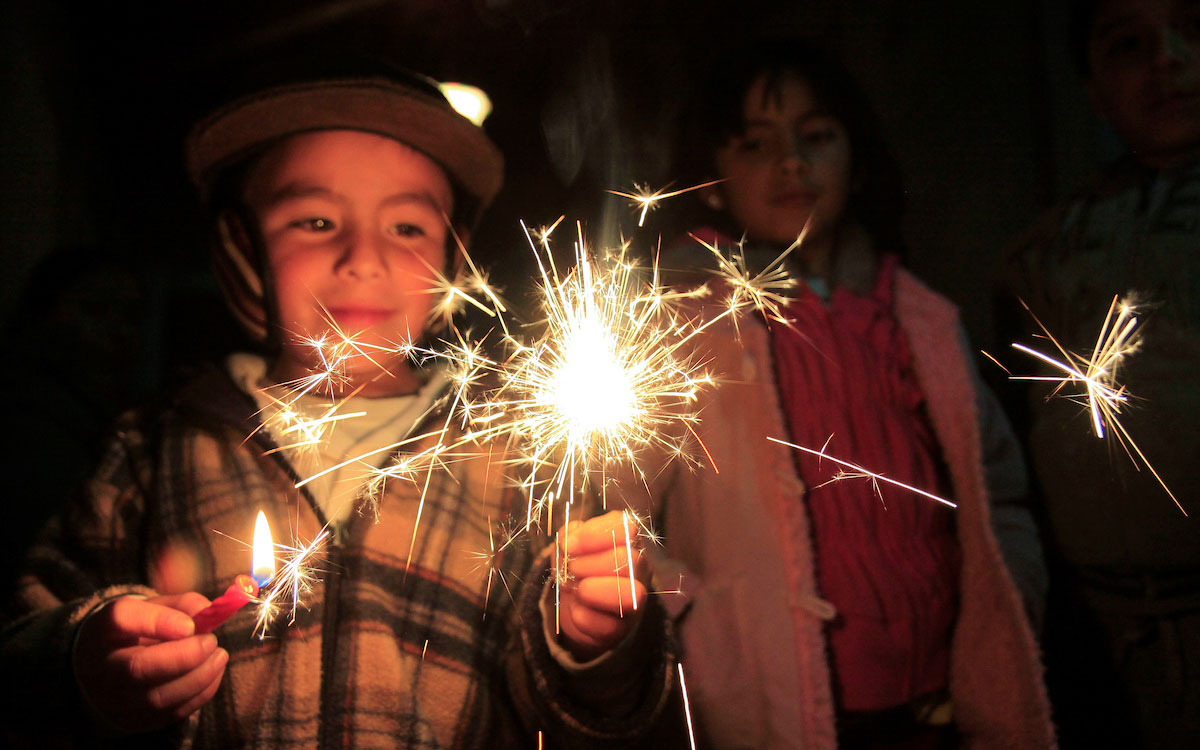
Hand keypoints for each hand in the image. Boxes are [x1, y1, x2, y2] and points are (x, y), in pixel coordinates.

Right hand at [73, 593, 228, 735]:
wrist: (109, 673)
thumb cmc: (140, 633)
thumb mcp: (155, 609)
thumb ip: (183, 606)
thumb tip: (206, 611)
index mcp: (104, 628)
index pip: (121, 619)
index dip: (159, 620)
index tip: (190, 625)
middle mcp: (102, 666)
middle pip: (137, 667)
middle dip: (185, 655)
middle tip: (211, 641)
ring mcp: (114, 700)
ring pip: (158, 697)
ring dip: (199, 676)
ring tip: (219, 656)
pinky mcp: (134, 722)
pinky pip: (171, 714)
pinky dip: (201, 693)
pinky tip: (212, 674)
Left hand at [555, 511, 649, 660]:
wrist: (576, 608)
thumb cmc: (577, 568)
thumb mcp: (569, 547)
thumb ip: (569, 537)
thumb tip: (568, 543)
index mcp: (626, 540)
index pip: (624, 526)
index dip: (595, 534)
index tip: (569, 545)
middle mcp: (638, 569)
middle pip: (628, 559)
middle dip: (589, 564)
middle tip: (572, 569)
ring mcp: (634, 602)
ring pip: (628, 594)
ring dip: (591, 591)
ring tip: (577, 590)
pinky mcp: (621, 630)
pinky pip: (607, 626)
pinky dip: (581, 617)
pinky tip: (576, 610)